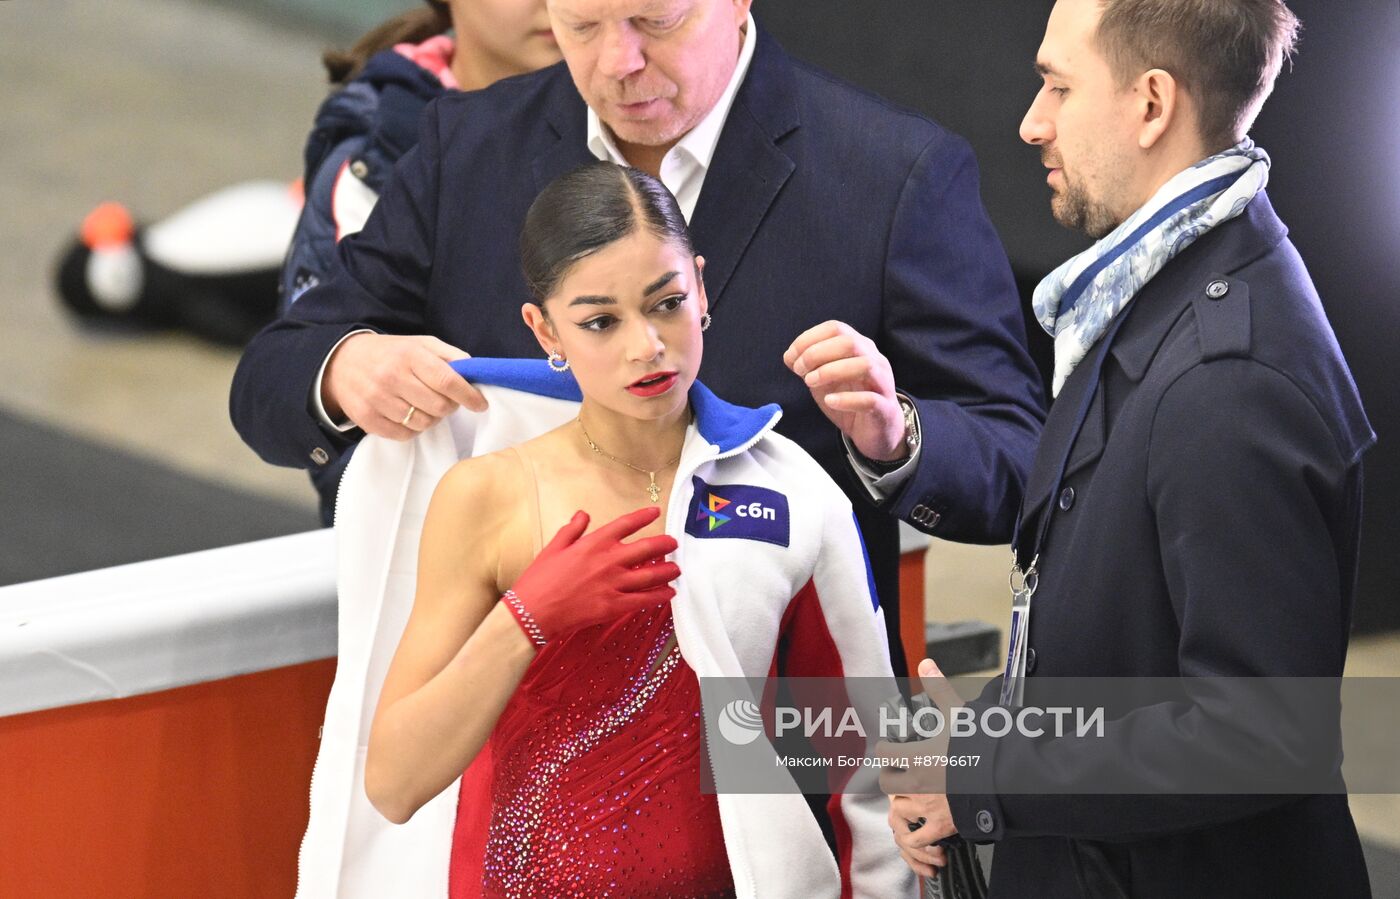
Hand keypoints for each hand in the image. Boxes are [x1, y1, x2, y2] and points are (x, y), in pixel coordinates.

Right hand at [321, 332, 486, 437]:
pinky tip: (407, 414)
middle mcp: (391, 377)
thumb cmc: (391, 353)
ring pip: (424, 423)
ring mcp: (377, 399)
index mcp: (409, 355)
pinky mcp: (367, 419)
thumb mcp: (420, 344)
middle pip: (439, 406)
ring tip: (423, 404)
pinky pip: (405, 435)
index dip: (469, 396)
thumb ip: (450, 355)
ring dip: (431, 418)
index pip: (447, 381)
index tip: (480, 403)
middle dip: (450, 406)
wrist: (342, 362)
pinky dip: (412, 428)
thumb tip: (476, 372)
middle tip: (445, 399)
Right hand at [509, 506, 679, 641]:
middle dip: (665, 545)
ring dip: (668, 571)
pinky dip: (660, 596)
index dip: (643, 517)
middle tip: (674, 544)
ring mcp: (612, 584)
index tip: (655, 512)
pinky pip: (644, 600)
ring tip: (677, 569)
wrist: (532, 612)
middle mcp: (607, 561)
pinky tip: (669, 593)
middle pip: (646, 548)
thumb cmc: (539, 580)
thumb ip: (572, 529)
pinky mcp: (613, 606)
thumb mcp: (553, 547)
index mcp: (593, 544)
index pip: (625, 524)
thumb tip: (583, 515)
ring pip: (650, 575)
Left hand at [783, 321, 906, 461]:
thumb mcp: (826, 380)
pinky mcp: (884, 408)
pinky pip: (870, 399)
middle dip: (817, 353)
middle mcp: (875, 360)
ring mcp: (882, 383)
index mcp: (860, 347)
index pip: (836, 328)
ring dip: (831, 371)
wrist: (877, 430)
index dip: (809, 338)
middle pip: (849, 342)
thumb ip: (810, 366)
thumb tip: (789, 356)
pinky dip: (846, 399)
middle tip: (799, 370)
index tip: (791, 357)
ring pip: (864, 365)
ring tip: (810, 382)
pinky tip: (829, 401)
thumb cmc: (851, 399)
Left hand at [880, 658, 964, 877]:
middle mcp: (918, 782)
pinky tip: (923, 832)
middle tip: (898, 773)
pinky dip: (917, 838)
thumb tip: (926, 664)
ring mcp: (929, 807)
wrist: (1007, 780)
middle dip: (891, 777)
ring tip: (910, 799)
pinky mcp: (943, 827)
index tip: (891, 747)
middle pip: (887, 783)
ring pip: (898, 811)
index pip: (884, 753)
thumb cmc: (983, 747)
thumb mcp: (960, 713)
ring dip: (902, 805)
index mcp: (918, 755)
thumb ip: (940, 690)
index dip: (885, 749)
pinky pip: (918, 839)